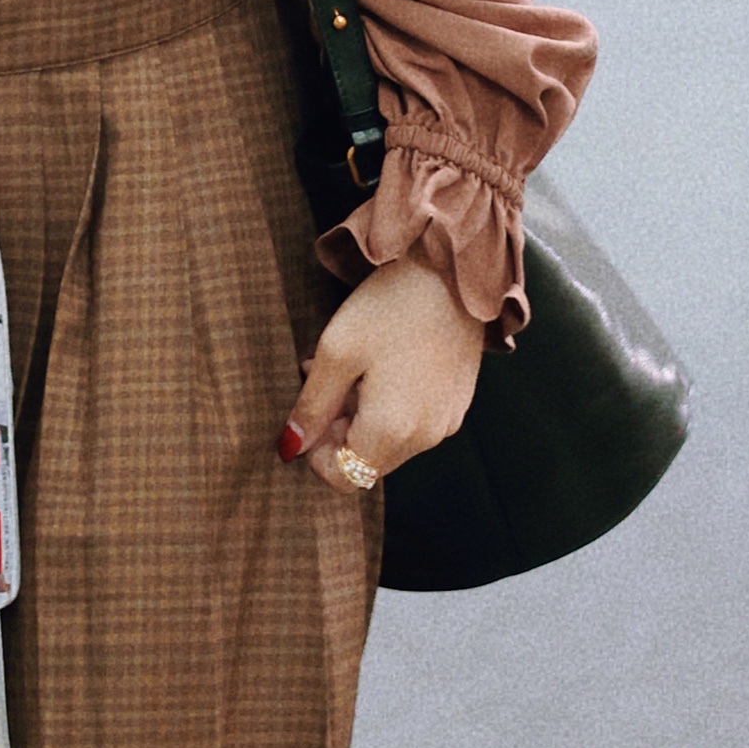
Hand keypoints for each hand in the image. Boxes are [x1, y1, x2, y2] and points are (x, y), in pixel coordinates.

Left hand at [279, 257, 484, 491]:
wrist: (453, 269)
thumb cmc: (390, 305)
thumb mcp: (337, 351)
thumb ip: (312, 406)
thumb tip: (290, 447)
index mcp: (393, 430)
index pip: (342, 478)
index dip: (316, 453)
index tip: (310, 409)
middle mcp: (425, 437)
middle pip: (367, 462)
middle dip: (338, 431)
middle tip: (324, 380)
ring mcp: (446, 421)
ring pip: (390, 443)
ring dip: (362, 417)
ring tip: (350, 367)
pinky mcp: (457, 403)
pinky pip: (414, 424)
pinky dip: (390, 407)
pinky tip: (380, 365)